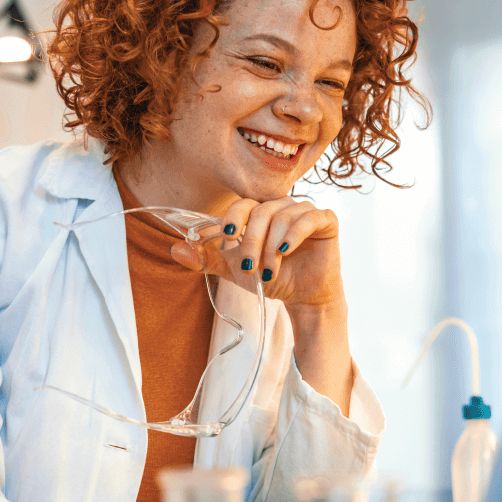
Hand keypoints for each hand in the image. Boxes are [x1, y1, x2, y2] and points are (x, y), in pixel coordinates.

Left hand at [170, 197, 353, 411]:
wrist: (303, 297)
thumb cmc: (271, 276)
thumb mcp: (235, 269)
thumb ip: (208, 258)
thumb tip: (174, 249)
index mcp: (260, 211)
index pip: (242, 204)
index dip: (233, 217)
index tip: (227, 237)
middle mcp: (282, 205)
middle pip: (261, 211)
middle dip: (251, 242)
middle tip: (249, 268)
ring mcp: (305, 210)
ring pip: (282, 217)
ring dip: (272, 248)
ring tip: (270, 272)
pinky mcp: (326, 220)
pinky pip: (309, 218)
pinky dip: (294, 234)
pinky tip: (285, 250)